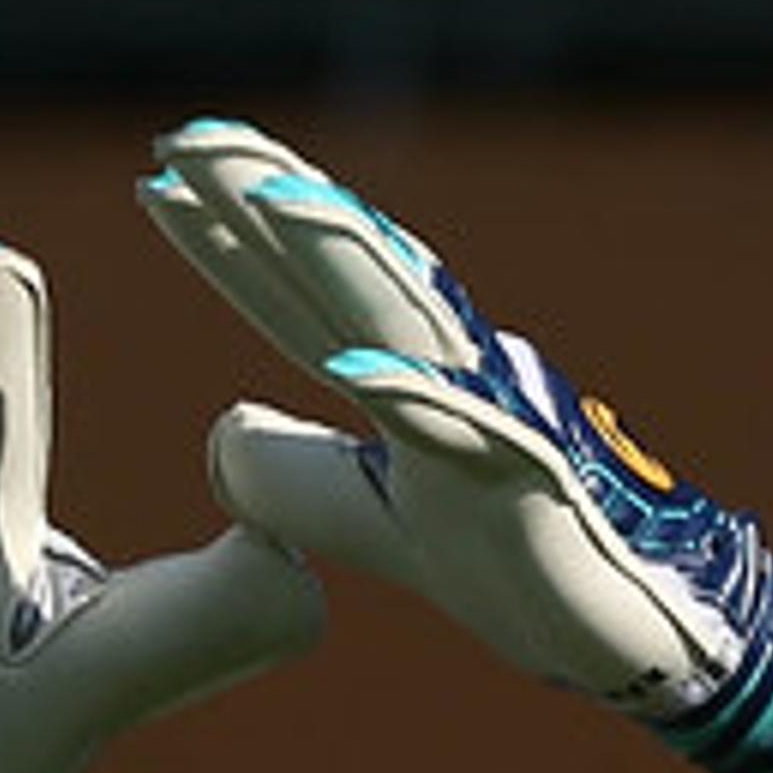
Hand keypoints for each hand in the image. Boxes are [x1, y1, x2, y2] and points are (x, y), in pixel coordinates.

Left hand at [140, 122, 772, 772]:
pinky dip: (418, 398)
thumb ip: (288, 474)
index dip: (229, 240)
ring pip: (410, 321)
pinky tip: (356, 369)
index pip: (298, 298)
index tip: (158, 173)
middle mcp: (444, 378)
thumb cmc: (504, 563)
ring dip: (339, 255)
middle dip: (269, 200)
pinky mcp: (532, 484)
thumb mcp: (362, 521)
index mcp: (400, 382)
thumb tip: (225, 418)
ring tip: (266, 198)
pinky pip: (473, 434)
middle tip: (185, 136)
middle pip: (342, 275)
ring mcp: (492, 421)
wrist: (615, 635)